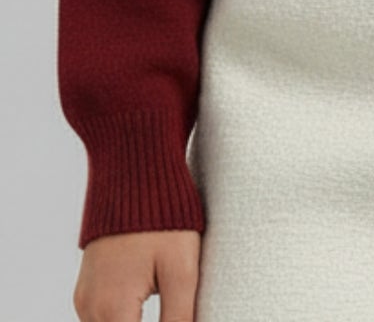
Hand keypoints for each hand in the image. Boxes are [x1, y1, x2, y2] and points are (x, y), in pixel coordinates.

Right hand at [73, 228, 199, 321]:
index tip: (179, 321)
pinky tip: (146, 315)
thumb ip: (180, 317)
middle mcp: (90, 308)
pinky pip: (100, 320)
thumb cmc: (162, 219)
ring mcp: (84, 298)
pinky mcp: (86, 287)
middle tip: (174, 314)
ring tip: (166, 312)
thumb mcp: (181, 270)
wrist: (133, 174)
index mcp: (112, 309)